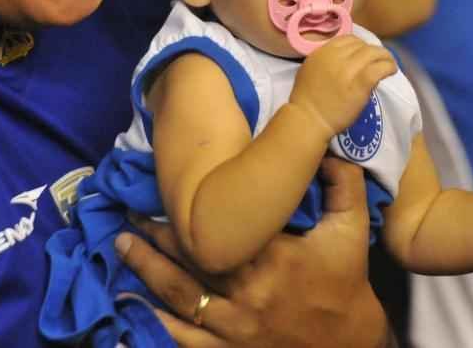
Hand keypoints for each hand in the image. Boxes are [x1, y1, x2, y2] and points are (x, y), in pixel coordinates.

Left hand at [116, 158, 388, 346]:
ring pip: (179, 298)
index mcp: (273, 259)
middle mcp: (247, 295)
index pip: (221, 230)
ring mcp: (234, 329)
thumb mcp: (351, 229)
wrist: (351, 345)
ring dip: (146, 272)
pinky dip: (155, 324)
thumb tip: (322, 145)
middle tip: (129, 215)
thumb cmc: (346, 283)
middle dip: (155, 238)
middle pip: (189, 262)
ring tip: (121, 248)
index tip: (163, 192)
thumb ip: (342, 183)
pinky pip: (184, 341)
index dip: (188, 213)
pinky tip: (130, 306)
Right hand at [289, 35, 396, 139]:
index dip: (360, 45)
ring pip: (374, 53)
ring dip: (385, 57)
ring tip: (389, 64)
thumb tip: (346, 58)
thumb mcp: (310, 69)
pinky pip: (380, 67)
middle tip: (379, 60)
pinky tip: (391, 71)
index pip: (349, 39)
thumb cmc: (307, 99)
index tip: (364, 55)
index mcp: (323, 51)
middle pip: (363, 45)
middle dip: (373, 51)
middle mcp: (336, 56)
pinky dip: (388, 67)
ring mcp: (349, 68)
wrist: (309, 119)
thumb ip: (326, 59)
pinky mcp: (361, 82)